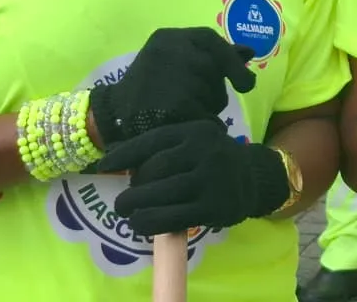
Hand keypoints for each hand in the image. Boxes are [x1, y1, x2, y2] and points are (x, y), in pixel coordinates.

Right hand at [89, 28, 255, 147]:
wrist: (113, 119)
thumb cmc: (150, 89)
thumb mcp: (178, 62)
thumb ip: (213, 55)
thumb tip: (250, 51)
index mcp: (167, 37)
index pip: (210, 39)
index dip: (231, 60)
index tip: (245, 83)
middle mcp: (168, 50)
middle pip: (214, 68)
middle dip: (214, 88)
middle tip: (196, 100)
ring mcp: (169, 75)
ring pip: (214, 92)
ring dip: (208, 106)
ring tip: (182, 110)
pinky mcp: (173, 104)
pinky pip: (206, 115)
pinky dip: (204, 123)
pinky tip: (188, 124)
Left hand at [99, 120, 288, 235]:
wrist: (254, 177)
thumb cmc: (212, 160)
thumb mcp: (194, 144)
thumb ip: (164, 148)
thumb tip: (116, 158)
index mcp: (196, 131)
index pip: (153, 140)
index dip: (125, 153)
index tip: (103, 165)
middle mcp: (205, 151)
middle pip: (155, 169)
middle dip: (133, 186)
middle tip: (125, 199)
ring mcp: (211, 179)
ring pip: (160, 194)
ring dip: (135, 206)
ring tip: (127, 212)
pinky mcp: (214, 207)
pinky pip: (172, 218)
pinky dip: (149, 223)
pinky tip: (139, 225)